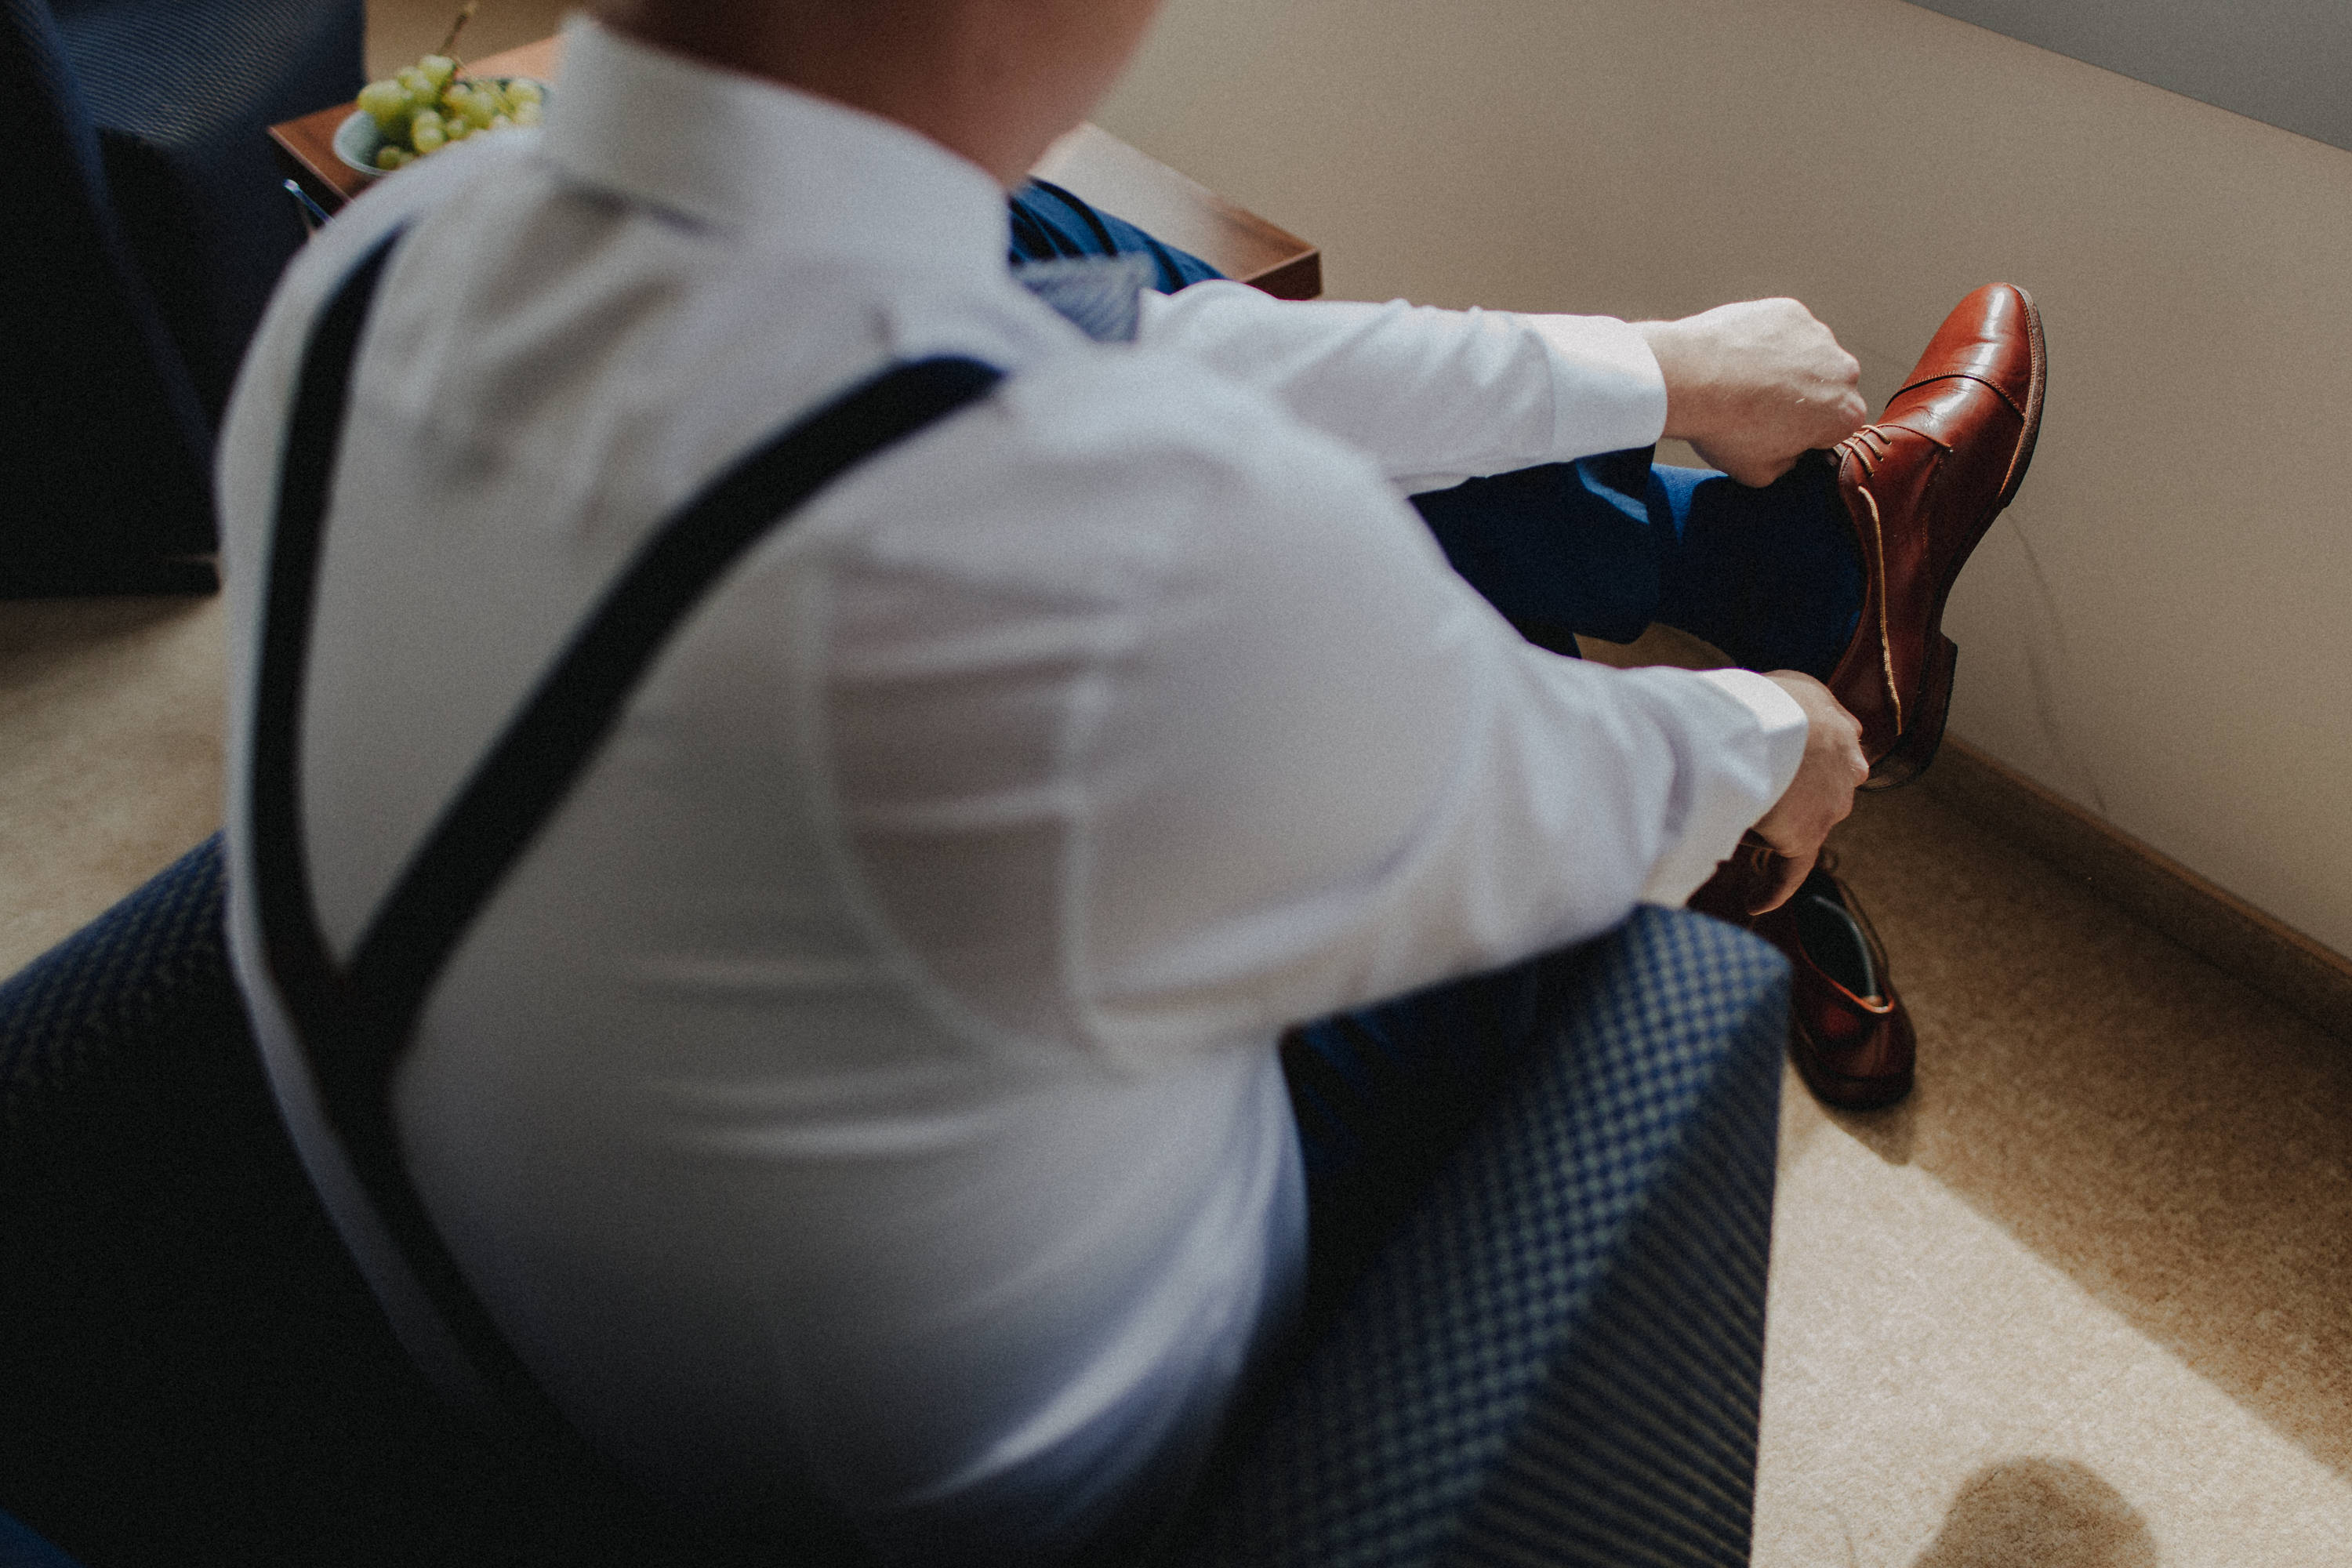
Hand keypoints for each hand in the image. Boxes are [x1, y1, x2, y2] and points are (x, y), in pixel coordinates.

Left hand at [1635, 300, 1866, 487]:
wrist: (1691, 378)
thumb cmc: (1725, 428)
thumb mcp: (1758, 472)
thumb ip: (1787, 464)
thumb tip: (1788, 452)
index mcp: (1845, 414)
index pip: (1834, 428)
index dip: (1806, 433)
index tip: (1778, 433)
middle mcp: (1844, 370)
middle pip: (1827, 387)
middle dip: (1802, 396)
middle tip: (1758, 406)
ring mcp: (1818, 335)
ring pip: (1807, 354)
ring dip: (1785, 365)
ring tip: (1743, 379)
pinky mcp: (1790, 311)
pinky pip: (1783, 329)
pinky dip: (1765, 339)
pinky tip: (1738, 354)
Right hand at [1743, 672, 1867, 912]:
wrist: (1777, 724)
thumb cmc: (1768, 698)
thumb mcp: (1788, 686)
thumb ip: (1789, 708)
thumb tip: (1761, 726)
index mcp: (1842, 729)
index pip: (1827, 751)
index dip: (1801, 759)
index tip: (1780, 764)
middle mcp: (1846, 768)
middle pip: (1816, 788)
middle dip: (1790, 790)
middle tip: (1748, 783)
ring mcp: (1830, 805)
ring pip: (1798, 819)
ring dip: (1771, 819)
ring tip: (1728, 808)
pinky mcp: (1808, 836)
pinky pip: (1789, 870)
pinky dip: (1773, 887)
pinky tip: (1756, 903)